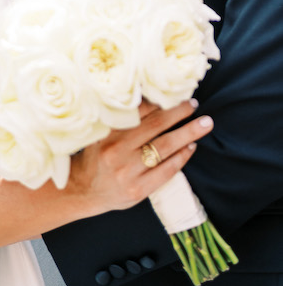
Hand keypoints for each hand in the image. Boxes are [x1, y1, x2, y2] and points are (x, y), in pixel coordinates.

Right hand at [64, 100, 213, 216]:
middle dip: (179, 113)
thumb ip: (121, 120)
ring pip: (166, 147)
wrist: (81, 191)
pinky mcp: (138, 190)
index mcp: (108, 132)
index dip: (160, 102)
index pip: (141, 112)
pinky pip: (166, 171)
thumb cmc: (93, 157)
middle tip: (194, 105)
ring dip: (188, 134)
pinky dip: (181, 157)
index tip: (175, 94)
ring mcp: (130, 171)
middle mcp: (118, 150)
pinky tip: (190, 147)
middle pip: (157, 126)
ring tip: (204, 124)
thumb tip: (149, 100)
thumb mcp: (100, 133)